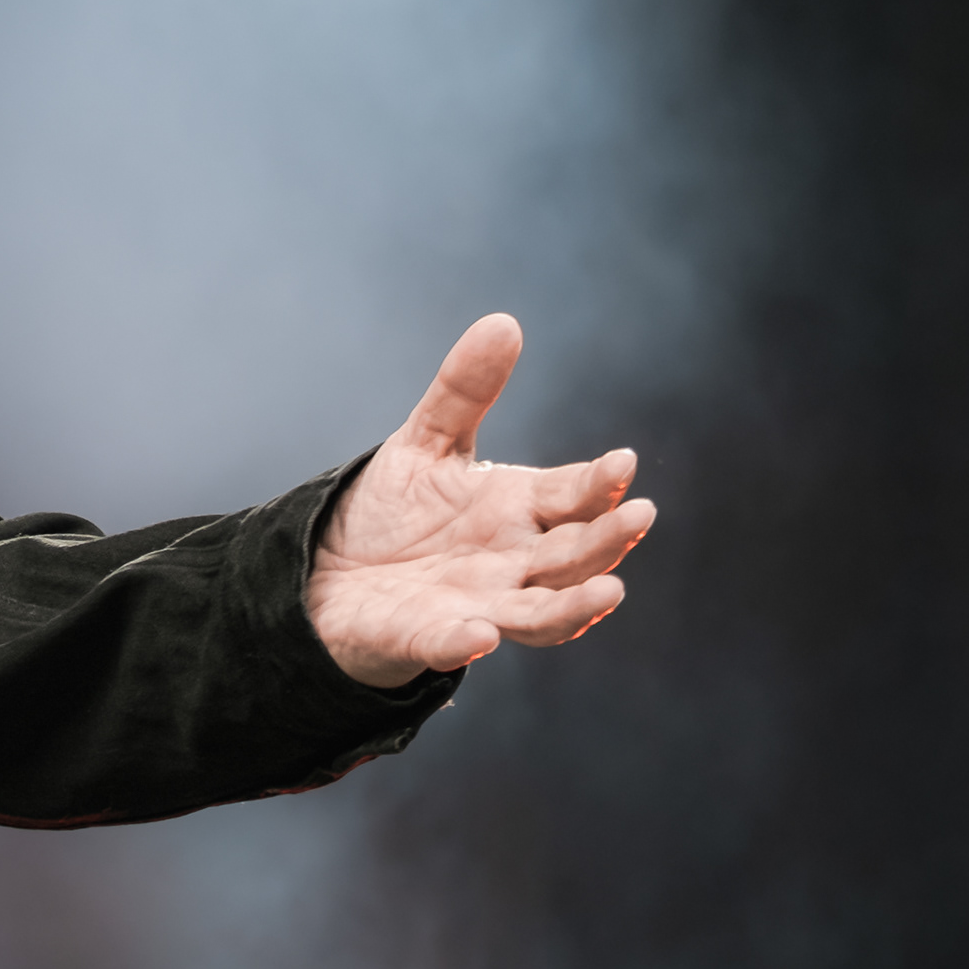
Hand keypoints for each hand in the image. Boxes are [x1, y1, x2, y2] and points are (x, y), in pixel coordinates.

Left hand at [304, 313, 651, 686]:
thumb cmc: (394, 513)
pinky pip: (448, 645)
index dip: (600, 483)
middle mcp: (512, 564)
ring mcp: (475, 606)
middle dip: (608, 540)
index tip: (623, 462)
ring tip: (608, 591)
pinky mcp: (424, 639)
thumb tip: (504, 323)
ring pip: (538, 614)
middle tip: (640, 517)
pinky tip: (479, 634)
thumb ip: (463, 392)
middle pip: (573, 556)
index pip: (573, 498)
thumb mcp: (425, 443)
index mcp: (518, 512)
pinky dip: (464, 642)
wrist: (328, 572)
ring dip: (571, 605)